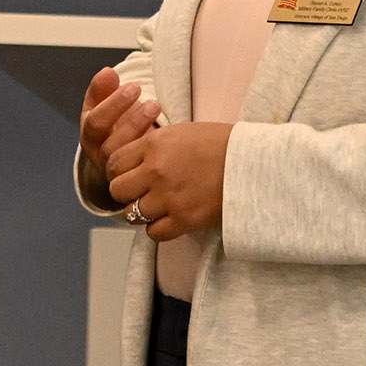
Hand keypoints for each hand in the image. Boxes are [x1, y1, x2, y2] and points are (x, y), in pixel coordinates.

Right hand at [78, 64, 164, 210]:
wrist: (120, 155)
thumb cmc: (114, 123)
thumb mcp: (104, 105)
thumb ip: (104, 89)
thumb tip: (108, 72)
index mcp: (89, 133)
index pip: (95, 122)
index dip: (114, 105)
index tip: (135, 86)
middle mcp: (99, 155)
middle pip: (110, 144)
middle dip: (132, 121)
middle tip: (153, 102)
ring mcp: (115, 172)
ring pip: (124, 159)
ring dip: (142, 135)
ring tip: (159, 112)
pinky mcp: (130, 182)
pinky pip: (139, 172)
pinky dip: (151, 153)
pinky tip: (165, 136)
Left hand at [105, 121, 232, 241]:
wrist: (252, 162)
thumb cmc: (219, 143)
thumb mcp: (179, 132)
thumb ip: (152, 145)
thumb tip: (133, 158)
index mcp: (153, 145)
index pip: (114, 162)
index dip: (119, 170)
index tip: (129, 174)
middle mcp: (155, 171)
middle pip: (117, 190)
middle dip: (125, 192)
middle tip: (139, 192)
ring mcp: (169, 197)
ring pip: (133, 213)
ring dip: (141, 211)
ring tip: (155, 206)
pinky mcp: (185, 219)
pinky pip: (154, 233)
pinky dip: (158, 229)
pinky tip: (168, 219)